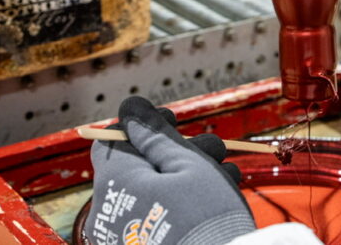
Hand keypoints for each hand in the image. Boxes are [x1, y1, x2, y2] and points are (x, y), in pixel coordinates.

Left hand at [86, 97, 254, 244]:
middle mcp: (113, 211)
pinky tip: (223, 193)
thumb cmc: (203, 216)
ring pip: (157, 191)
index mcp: (114, 183)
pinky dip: (188, 202)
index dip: (142, 125)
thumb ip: (155, 134)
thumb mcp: (186, 164)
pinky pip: (162, 216)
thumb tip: (129, 107)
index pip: (112, 141)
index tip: (174, 121)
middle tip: (214, 147)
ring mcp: (128, 235)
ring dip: (193, 174)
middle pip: (140, 166)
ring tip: (228, 172)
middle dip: (180, 149)